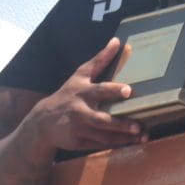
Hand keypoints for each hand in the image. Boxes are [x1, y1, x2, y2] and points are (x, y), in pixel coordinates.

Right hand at [25, 39, 144, 152]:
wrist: (43, 121)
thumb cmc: (69, 94)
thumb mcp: (80, 75)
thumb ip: (100, 60)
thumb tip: (117, 41)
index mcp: (82, 91)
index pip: (99, 89)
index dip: (113, 90)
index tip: (128, 90)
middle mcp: (80, 109)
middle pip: (101, 118)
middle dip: (119, 122)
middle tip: (137, 125)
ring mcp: (78, 127)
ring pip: (103, 134)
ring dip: (122, 136)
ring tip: (141, 134)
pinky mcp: (77, 141)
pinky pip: (99, 144)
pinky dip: (115, 143)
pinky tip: (130, 142)